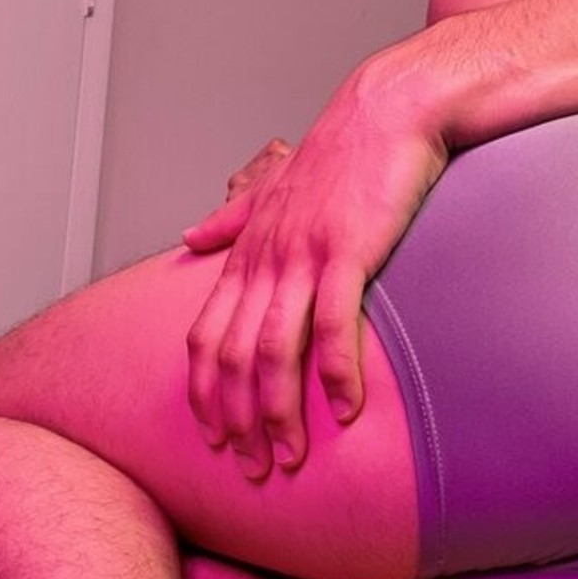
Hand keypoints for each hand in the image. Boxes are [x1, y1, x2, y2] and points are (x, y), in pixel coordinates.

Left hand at [183, 66, 447, 478]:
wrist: (388, 109)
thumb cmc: (341, 151)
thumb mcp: (273, 186)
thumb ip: (231, 218)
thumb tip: (189, 236)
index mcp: (249, 250)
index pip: (207, 336)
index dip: (205, 393)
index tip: (215, 437)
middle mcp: (266, 258)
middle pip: (233, 357)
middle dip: (238, 421)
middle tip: (253, 468)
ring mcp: (304, 256)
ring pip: (274, 350)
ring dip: (279, 412)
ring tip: (292, 455)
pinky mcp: (348, 251)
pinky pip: (334, 325)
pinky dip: (336, 373)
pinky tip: (345, 409)